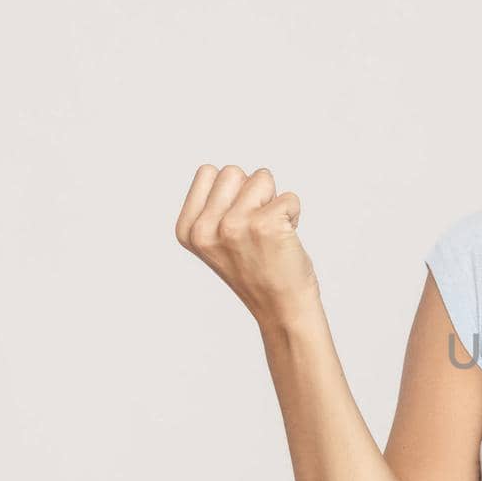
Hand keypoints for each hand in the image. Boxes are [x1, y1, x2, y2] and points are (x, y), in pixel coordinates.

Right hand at [175, 164, 318, 324]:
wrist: (282, 309)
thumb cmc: (256, 271)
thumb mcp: (216, 242)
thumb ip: (213, 208)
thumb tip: (229, 172)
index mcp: (187, 229)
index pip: (208, 172)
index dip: (232, 192)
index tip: (238, 222)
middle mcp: (205, 228)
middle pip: (233, 171)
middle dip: (252, 192)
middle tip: (258, 229)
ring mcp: (234, 226)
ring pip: (262, 177)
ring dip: (273, 201)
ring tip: (271, 234)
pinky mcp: (266, 226)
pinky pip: (290, 197)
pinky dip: (294, 214)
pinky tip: (286, 240)